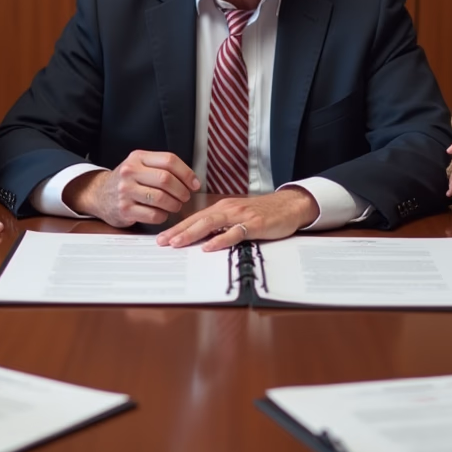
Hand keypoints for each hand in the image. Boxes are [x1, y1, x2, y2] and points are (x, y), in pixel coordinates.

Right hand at [64, 151, 198, 226]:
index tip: (194, 183)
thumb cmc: (127, 181)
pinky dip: (163, 216)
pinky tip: (162, 214)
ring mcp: (125, 191)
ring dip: (174, 204)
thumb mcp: (140, 165)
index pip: (169, 160)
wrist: (99, 194)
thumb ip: (162, 167)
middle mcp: (130, 172)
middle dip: (182, 191)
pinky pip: (153, 215)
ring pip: (161, 198)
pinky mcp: (124, 209)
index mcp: (138, 157)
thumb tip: (192, 180)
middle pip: (166, 179)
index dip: (187, 173)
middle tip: (185, 197)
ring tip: (175, 206)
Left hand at [156, 187, 318, 250]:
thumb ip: (221, 225)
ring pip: (211, 224)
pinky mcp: (254, 225)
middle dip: (178, 231)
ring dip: (192, 233)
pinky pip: (234, 233)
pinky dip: (220, 240)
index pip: (195, 218)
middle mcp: (228, 209)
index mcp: (222, 208)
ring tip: (177, 243)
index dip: (177, 227)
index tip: (161, 238)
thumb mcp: (238, 216)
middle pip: (198, 220)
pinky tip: (209, 247)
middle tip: (161, 242)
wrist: (290, 205)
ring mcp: (241, 216)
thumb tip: (201, 239)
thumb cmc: (263, 213)